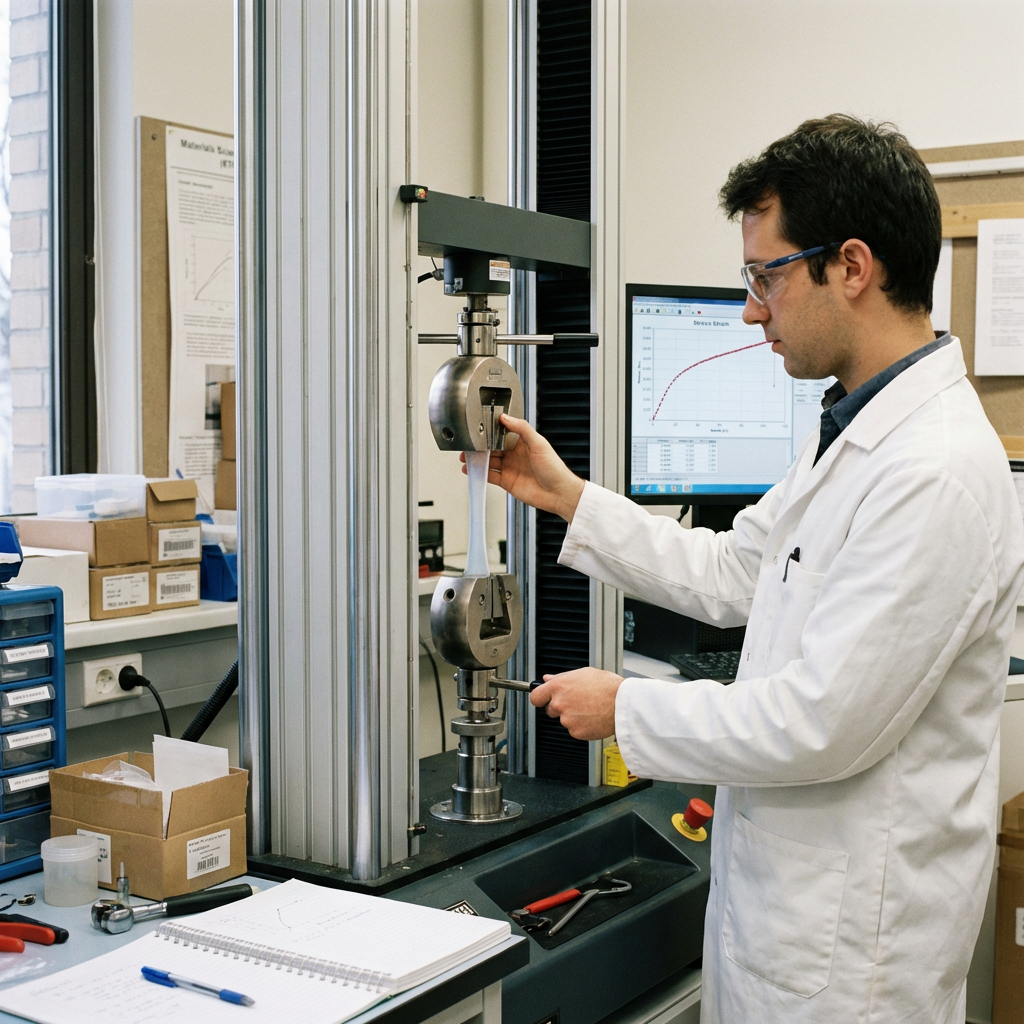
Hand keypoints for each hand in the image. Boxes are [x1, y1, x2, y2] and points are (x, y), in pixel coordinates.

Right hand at [461, 413, 584, 521]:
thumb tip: (506, 417)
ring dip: (477, 459)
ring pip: (489, 461)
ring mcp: (510, 468)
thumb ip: (522, 428)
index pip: (502, 434)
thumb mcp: (539, 443)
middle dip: (479, 446)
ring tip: (465, 457)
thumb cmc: (554, 468)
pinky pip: (490, 476)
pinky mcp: (507, 482)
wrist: (558, 493)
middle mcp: (514, 454)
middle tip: (468, 444)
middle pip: (492, 448)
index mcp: (522, 442)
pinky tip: (470, 470)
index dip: (490, 432)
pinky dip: (479, 473)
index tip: (478, 428)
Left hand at [529, 667, 623, 740]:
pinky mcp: (576, 732)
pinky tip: (592, 717)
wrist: (623, 704)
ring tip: (589, 708)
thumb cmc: (608, 687)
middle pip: (549, 710)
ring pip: (564, 720)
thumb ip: (562, 677)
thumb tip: (548, 679)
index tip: (543, 699)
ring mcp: (567, 719)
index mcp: (559, 686)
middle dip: (559, 707)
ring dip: (572, 717)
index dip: (540, 698)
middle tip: (576, 702)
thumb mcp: (583, 673)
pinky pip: (574, 730)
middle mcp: (560, 703)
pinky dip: (581, 726)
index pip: (535, 696)